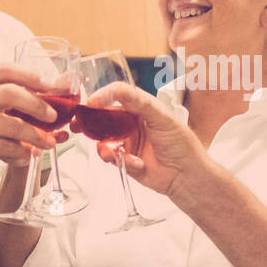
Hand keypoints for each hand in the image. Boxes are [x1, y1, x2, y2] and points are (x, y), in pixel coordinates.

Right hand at [0, 64, 67, 176]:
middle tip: (52, 116)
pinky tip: (27, 155)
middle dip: (38, 105)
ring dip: (36, 136)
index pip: (5, 70)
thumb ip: (0, 97)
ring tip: (48, 143)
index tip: (49, 85)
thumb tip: (42, 99)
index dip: (31, 76)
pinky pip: (6, 147)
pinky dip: (21, 153)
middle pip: (13, 93)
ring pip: (14, 126)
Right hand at [72, 82, 208, 199]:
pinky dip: (117, 160)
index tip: (92, 102)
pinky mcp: (124, 160)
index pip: (118, 95)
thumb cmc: (182, 143)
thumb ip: (140, 103)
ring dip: (103, 145)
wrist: (186, 175)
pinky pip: (110, 157)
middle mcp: (131, 123)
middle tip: (79, 124)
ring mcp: (126, 141)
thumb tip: (118, 91)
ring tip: (108, 152)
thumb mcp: (162, 117)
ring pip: (103, 139)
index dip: (103, 96)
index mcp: (141, 108)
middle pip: (103, 116)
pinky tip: (134, 162)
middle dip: (91, 120)